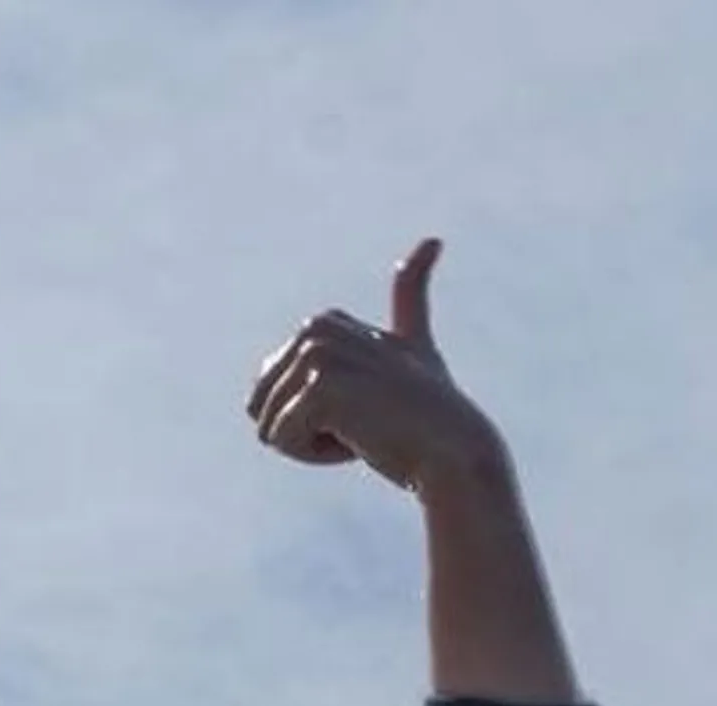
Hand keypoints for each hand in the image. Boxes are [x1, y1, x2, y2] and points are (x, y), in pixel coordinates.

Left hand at [246, 239, 507, 496]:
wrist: (454, 448)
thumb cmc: (431, 408)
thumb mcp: (414, 345)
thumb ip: (412, 298)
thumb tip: (434, 238)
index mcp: (322, 322)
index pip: (272, 390)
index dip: (314, 416)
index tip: (366, 409)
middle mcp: (314, 329)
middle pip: (262, 408)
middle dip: (306, 430)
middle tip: (364, 424)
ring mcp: (317, 355)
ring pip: (270, 427)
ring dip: (312, 445)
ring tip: (366, 430)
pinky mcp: (320, 389)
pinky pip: (283, 441)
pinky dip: (316, 455)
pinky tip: (361, 441)